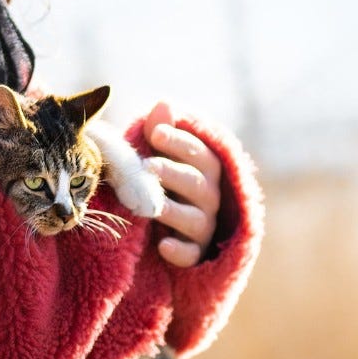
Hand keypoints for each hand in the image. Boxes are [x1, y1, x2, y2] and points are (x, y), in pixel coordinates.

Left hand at [143, 102, 221, 266]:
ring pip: (195, 219)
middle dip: (174, 173)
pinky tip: (163, 246)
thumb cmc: (161, 184)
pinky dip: (180, 251)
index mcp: (205, 171)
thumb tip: (163, 103)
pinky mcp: (194, 255)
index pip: (200, 154)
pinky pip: (191, 255)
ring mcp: (203, 228)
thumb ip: (160, 132)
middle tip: (148, 167)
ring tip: (149, 206)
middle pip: (198, 184)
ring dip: (173, 210)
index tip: (154, 132)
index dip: (179, 142)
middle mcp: (209, 198)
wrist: (161, 231)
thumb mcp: (157, 156)